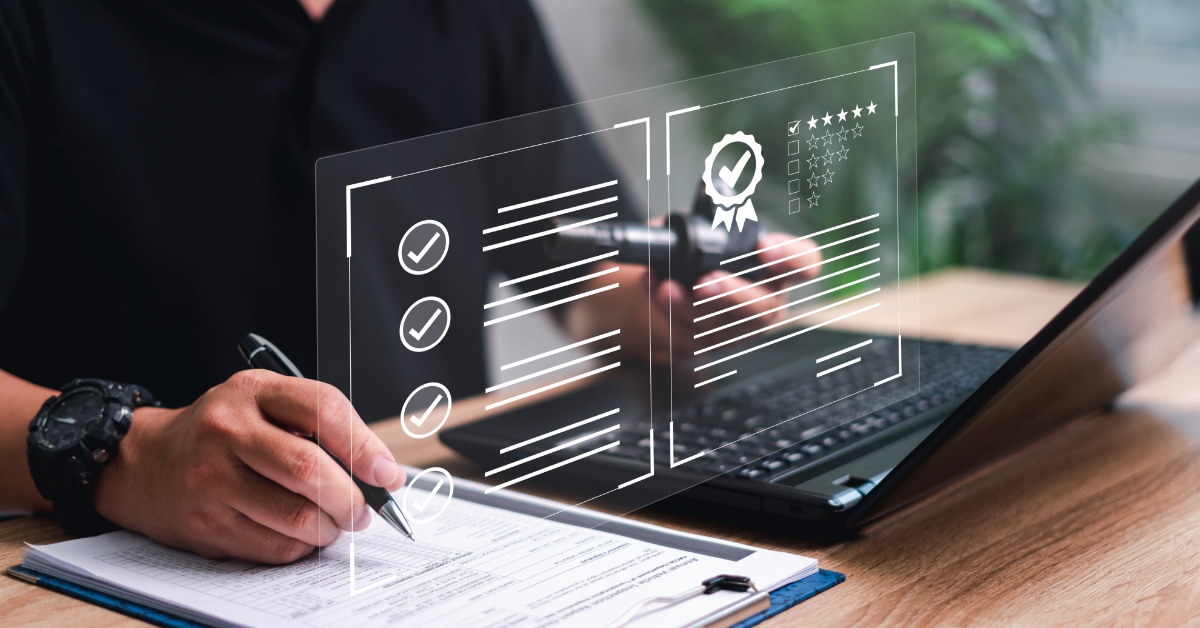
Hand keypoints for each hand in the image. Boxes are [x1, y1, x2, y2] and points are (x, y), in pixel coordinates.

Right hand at [93, 370, 405, 563]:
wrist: (145, 461)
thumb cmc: (222, 431)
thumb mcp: (264, 402)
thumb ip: (318, 424)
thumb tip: (379, 470)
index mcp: (252, 391)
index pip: (324, 409)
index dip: (365, 445)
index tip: (386, 473)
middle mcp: (228, 431)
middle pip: (310, 470)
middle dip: (351, 498)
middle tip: (363, 509)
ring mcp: (212, 480)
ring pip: (297, 517)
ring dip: (330, 528)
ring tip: (333, 522)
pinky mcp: (206, 524)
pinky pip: (275, 546)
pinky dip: (301, 546)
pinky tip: (299, 532)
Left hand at [655, 232, 822, 355]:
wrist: (669, 285)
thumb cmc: (699, 252)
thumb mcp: (703, 226)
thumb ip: (702, 221)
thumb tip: (683, 226)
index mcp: (775, 266)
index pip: (805, 263)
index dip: (792, 257)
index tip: (763, 248)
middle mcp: (766, 299)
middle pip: (764, 305)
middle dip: (733, 293)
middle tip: (705, 281)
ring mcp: (741, 327)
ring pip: (725, 327)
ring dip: (692, 307)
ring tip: (667, 288)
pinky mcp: (712, 343)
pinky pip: (695, 335)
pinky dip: (670, 312)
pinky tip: (656, 291)